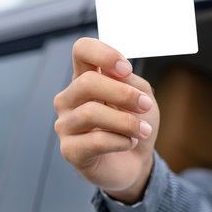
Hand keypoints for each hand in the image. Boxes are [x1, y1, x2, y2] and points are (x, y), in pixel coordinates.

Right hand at [54, 38, 159, 203]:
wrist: (136, 161)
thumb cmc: (135, 124)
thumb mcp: (141, 96)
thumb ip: (130, 82)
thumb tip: (119, 76)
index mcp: (86, 78)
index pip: (82, 50)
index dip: (104, 54)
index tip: (126, 69)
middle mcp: (69, 98)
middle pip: (87, 83)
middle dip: (123, 94)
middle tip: (146, 106)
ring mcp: (65, 124)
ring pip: (91, 113)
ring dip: (127, 122)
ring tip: (143, 130)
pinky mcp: (70, 150)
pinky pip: (96, 141)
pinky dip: (122, 141)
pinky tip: (129, 143)